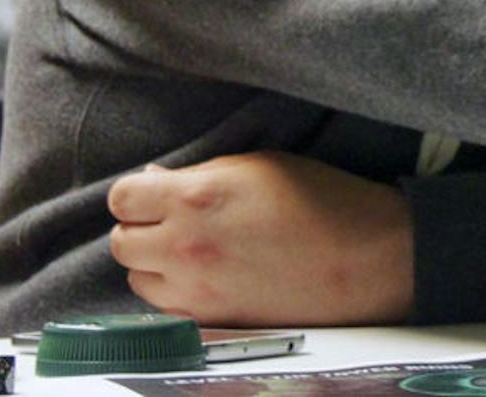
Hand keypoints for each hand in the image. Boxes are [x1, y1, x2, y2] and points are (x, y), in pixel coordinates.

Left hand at [108, 151, 412, 325]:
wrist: (363, 257)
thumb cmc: (321, 199)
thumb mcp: (260, 166)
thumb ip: (201, 174)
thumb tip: (155, 182)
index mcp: (197, 196)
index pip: (123, 197)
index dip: (137, 194)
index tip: (154, 193)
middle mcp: (184, 245)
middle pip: (122, 242)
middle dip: (141, 228)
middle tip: (171, 221)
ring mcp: (195, 288)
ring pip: (137, 279)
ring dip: (154, 264)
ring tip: (190, 251)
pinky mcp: (211, 319)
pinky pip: (165, 308)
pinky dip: (175, 293)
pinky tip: (205, 277)